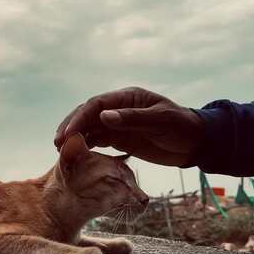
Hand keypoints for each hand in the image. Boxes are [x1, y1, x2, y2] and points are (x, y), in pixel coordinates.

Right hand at [54, 87, 204, 166]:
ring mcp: (117, 124)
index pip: (96, 105)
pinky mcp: (119, 138)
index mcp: (127, 98)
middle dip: (71, 127)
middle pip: (87, 115)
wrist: (195, 144)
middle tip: (57, 143)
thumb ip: (132, 118)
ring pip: (89, 128)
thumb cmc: (182, 128)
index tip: (69, 134)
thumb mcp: (161, 121)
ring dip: (74, 138)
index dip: (80, 118)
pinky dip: (85, 146)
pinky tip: (75, 155)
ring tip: (60, 151)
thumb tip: (104, 116)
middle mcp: (118, 109)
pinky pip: (97, 140)